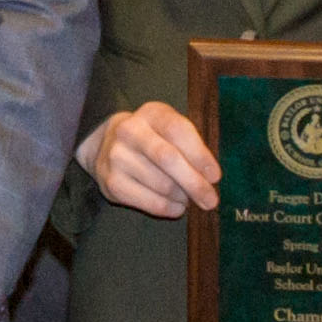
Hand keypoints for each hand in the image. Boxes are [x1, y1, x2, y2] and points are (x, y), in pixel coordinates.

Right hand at [79, 101, 220, 218]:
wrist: (106, 144)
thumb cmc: (152, 138)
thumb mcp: (169, 129)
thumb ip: (190, 145)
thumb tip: (209, 177)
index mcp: (151, 113)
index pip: (178, 130)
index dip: (200, 155)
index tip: (215, 176)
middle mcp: (130, 131)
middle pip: (168, 159)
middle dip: (194, 183)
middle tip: (211, 200)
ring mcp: (117, 157)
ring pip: (162, 184)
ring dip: (183, 197)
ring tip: (188, 198)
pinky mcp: (112, 183)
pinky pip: (150, 202)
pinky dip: (170, 208)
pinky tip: (177, 206)